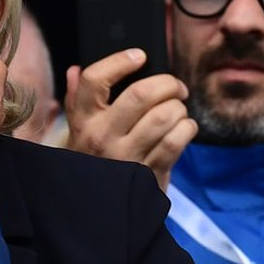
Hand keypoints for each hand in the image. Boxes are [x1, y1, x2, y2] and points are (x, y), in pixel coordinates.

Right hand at [64, 50, 194, 189]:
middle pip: (141, 94)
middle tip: (175, 87)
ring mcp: (125, 157)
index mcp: (83, 121)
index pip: (95, 80)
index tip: (139, 56)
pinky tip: (183, 128)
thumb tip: (75, 71)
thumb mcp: (77, 130)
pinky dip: (187, 128)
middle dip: (167, 83)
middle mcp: (102, 137)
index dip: (120, 61)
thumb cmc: (91, 159)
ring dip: (179, 108)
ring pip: (165, 116)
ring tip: (178, 109)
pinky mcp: (148, 174)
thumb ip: (77, 100)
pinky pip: (177, 141)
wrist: (95, 207)